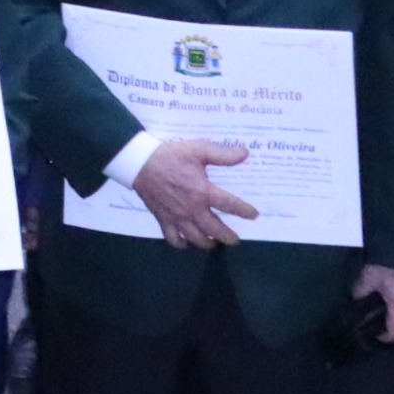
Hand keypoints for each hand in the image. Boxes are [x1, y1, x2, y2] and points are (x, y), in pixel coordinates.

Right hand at [133, 137, 259, 248]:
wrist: (140, 163)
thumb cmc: (170, 156)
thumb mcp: (198, 149)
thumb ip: (223, 154)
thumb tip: (245, 154)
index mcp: (203, 191)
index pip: (230, 206)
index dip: (245, 212)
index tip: (253, 215)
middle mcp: (193, 209)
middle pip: (215, 230)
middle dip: (228, 237)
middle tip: (234, 239)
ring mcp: (177, 217)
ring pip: (196, 239)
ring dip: (208, 243)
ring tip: (214, 242)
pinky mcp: (163, 220)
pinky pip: (174, 239)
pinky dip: (183, 244)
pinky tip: (188, 242)